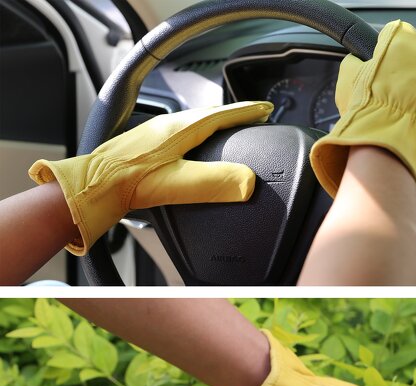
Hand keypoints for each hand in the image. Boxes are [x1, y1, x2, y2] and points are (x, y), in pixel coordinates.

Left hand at [28, 101, 271, 254]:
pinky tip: (194, 153)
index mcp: (179, 129)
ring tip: (228, 131)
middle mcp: (166, 126)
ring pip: (192, 125)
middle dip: (233, 116)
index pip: (221, 115)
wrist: (92, 187)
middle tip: (252, 117)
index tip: (264, 108)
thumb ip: (215, 183)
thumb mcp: (178, 184)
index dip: (246, 112)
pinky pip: (180, 137)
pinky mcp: (145, 148)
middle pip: (207, 116)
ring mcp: (154, 135)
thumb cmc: (128, 184)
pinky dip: (196, 139)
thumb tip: (249, 182)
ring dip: (213, 126)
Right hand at [310, 20, 415, 195]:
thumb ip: (355, 62)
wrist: (386, 146)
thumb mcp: (347, 78)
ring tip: (406, 117)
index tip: (383, 72)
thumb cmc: (366, 112)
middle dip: (409, 77)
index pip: (399, 37)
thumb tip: (358, 62)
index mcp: (403, 42)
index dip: (389, 56)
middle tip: (394, 98)